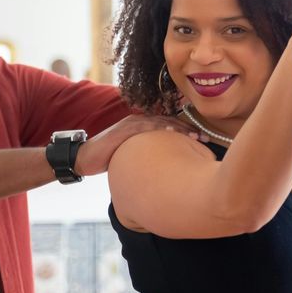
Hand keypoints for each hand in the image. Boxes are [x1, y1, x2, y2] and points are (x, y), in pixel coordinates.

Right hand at [75, 113, 197, 176]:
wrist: (84, 158)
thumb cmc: (110, 158)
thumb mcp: (132, 156)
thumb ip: (148, 157)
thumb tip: (166, 171)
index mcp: (143, 126)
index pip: (170, 126)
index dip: (188, 131)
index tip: (205, 139)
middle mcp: (139, 121)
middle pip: (170, 122)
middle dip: (189, 129)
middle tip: (207, 138)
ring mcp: (131, 124)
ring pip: (161, 122)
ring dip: (180, 128)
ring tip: (196, 136)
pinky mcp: (123, 130)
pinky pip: (144, 127)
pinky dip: (159, 128)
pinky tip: (172, 131)